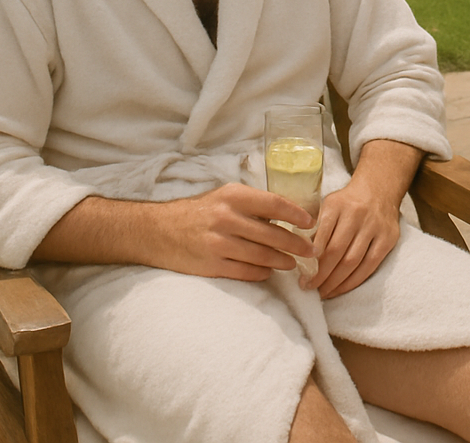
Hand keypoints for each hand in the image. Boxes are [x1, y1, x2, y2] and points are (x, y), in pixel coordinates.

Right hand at [156, 182, 318, 280]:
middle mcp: (226, 218)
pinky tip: (269, 271)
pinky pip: (246, 272)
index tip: (310, 223)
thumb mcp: (224, 197)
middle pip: (272, 235)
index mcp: (232, 196)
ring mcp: (218, 243)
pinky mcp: (212, 265)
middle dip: (296, 244)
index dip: (296, 215)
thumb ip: (252, 205)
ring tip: (293, 263)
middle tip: (311, 251)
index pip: (273, 204)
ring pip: (262, 256)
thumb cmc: (198, 212)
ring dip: (282, 261)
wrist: (158, 231)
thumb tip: (288, 216)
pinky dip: (262, 273)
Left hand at [302, 178, 400, 297]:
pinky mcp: (388, 238)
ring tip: (323, 292)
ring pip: (353, 262)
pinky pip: (370, 266)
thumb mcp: (328, 205)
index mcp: (336, 205)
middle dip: (321, 275)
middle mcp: (356, 214)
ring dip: (336, 282)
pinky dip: (354, 281)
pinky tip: (341, 288)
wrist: (379, 190)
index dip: (311, 260)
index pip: (321, 236)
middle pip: (337, 252)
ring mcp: (374, 227)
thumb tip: (299, 255)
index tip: (302, 277)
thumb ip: (315, 226)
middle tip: (310, 288)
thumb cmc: (346, 203)